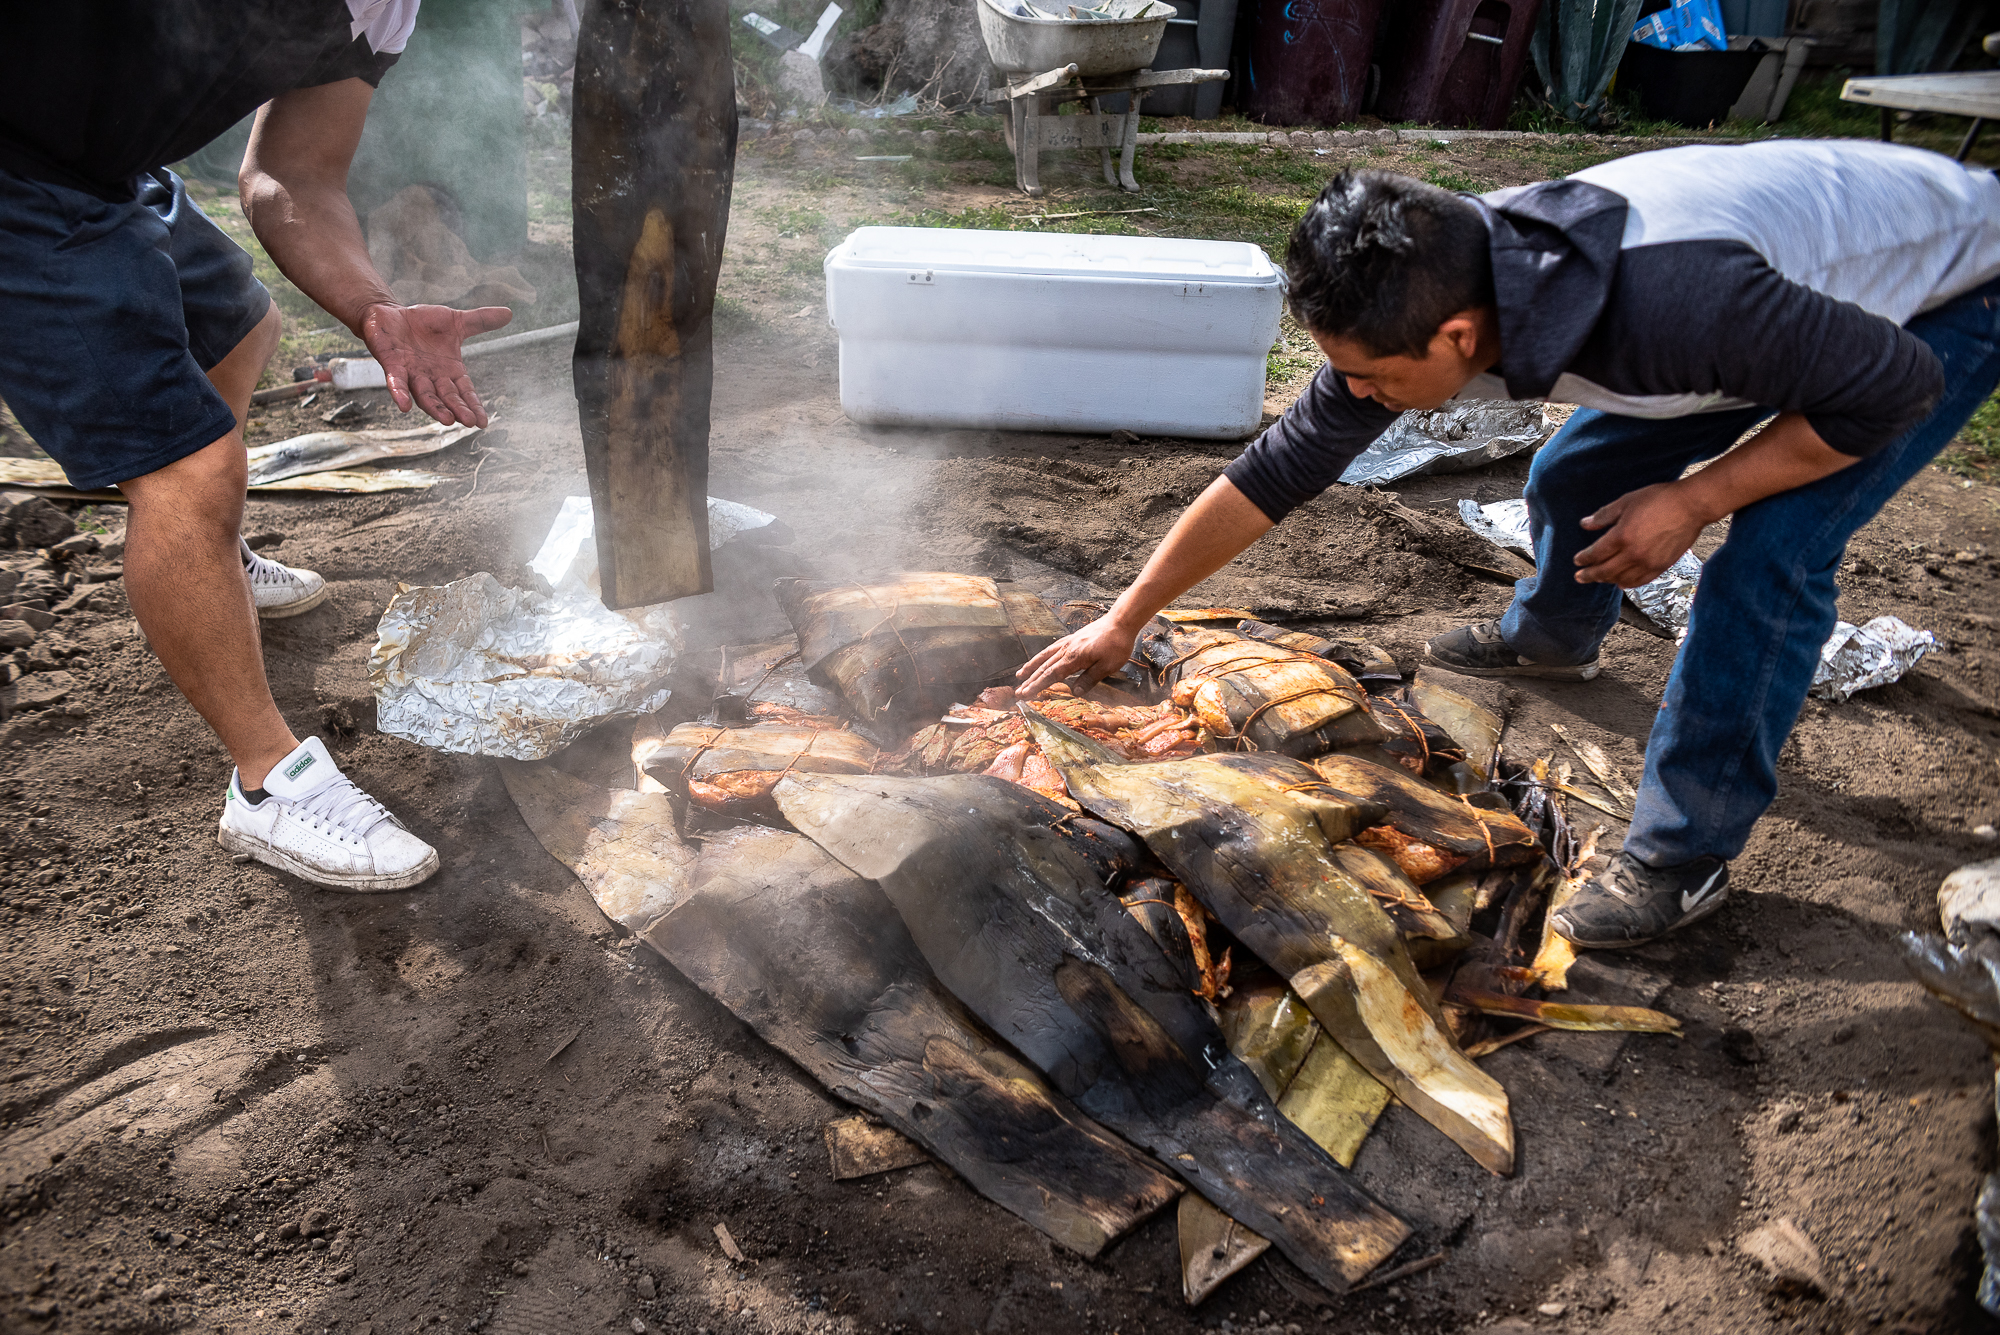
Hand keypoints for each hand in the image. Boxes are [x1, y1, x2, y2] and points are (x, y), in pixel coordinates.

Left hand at [357, 303, 512, 426]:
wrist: (388, 314)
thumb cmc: (422, 322)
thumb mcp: (456, 321)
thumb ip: (480, 321)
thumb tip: (509, 313)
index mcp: (449, 370)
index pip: (464, 391)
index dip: (473, 405)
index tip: (483, 422)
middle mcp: (431, 376)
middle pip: (447, 396)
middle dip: (457, 409)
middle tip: (468, 421)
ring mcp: (411, 372)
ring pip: (424, 394)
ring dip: (435, 408)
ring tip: (447, 420)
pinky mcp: (392, 364)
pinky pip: (396, 382)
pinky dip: (400, 393)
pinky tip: (404, 406)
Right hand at [1016, 615, 1141, 697]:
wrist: (1120, 621)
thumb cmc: (1117, 644)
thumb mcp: (1108, 666)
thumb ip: (1090, 679)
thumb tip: (1075, 692)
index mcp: (1074, 658)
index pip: (1051, 675)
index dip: (1037, 686)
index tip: (1026, 694)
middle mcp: (1067, 649)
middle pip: (1044, 667)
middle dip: (1030, 680)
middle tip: (1018, 692)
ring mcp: (1068, 643)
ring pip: (1045, 657)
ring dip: (1031, 667)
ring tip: (1020, 675)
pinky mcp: (1072, 639)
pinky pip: (1051, 648)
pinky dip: (1042, 655)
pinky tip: (1039, 659)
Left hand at [1573, 482, 1709, 587]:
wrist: (1691, 506)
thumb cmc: (1659, 499)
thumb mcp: (1626, 502)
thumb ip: (1604, 516)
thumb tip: (1584, 524)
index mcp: (1622, 536)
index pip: (1596, 554)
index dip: (1584, 558)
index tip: (1577, 560)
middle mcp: (1633, 554)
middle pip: (1605, 570)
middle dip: (1590, 575)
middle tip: (1579, 577)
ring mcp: (1648, 562)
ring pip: (1622, 579)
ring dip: (1607, 579)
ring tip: (1599, 578)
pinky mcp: (1662, 566)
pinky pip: (1641, 581)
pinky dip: (1628, 583)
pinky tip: (1622, 583)